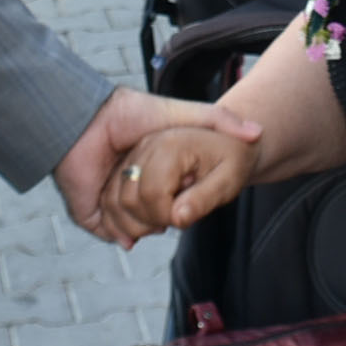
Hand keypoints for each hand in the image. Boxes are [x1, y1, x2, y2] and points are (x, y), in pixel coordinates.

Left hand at [54, 87, 260, 244]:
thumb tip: (258, 133)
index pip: (173, 200)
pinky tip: (127, 227)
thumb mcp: (183, 114)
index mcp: (153, 170)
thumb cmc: (132, 113)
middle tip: (165, 204)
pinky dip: (119, 233)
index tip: (188, 190)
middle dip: (161, 218)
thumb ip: (219, 120)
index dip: (182, 203)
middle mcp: (133, 187)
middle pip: (154, 218)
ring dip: (141, 225)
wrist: (88, 121)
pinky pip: (109, 233)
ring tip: (144, 213)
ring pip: (133, 229)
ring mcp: (111, 201)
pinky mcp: (90, 211)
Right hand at [102, 127, 253, 242]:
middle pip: (127, 200)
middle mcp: (146, 147)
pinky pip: (110, 196)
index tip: (182, 218)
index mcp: (170, 146)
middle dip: (147, 222)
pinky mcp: (128, 164)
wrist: (229, 144)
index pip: (151, 193)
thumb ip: (203, 200)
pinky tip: (140, 227)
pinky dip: (118, 218)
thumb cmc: (232, 158)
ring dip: (131, 224)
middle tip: (171, 222)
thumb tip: (178, 219)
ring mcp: (134, 154)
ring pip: (112, 200)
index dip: (165, 216)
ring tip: (159, 222)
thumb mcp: (230, 179)